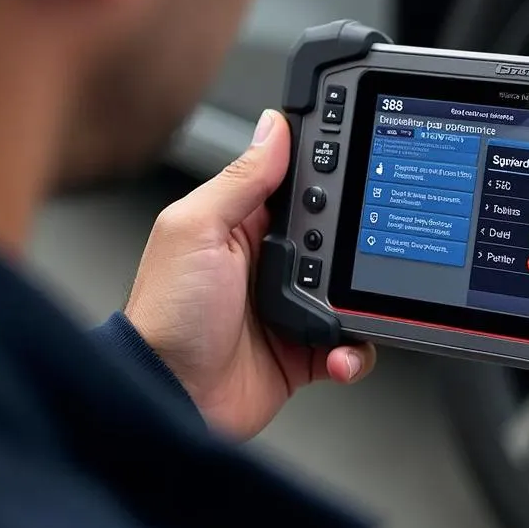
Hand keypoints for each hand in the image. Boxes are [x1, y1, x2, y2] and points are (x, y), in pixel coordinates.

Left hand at [124, 109, 374, 439]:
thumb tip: (274, 128)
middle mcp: (273, 264)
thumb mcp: (196, 231)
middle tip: (350, 256)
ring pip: (353, 290)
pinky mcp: (306, 349)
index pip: (300, 185)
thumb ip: (239, 180)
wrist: (171, 399)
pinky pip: (350, 344)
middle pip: (337, 237)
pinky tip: (338, 353)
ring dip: (361, 301)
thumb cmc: (167, 317)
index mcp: (245, 225)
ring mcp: (292, 307)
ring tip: (343, 313)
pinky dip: (354, 351)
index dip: (329, 175)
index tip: (358, 170)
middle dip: (356, 244)